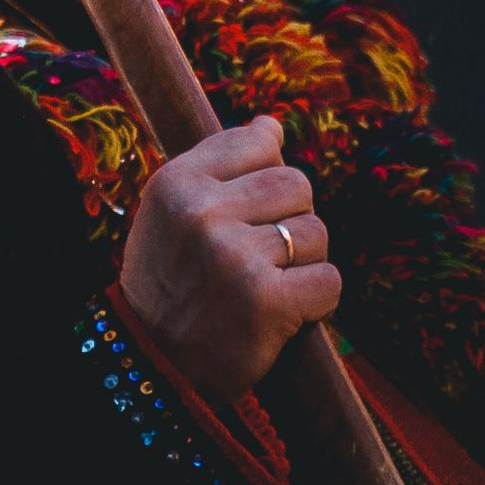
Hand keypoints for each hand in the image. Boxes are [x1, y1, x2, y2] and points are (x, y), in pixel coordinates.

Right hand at [118, 115, 339, 398]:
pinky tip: (284, 311)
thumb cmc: (171, 278)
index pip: (258, 143)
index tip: (244, 211)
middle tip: (259, 256)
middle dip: (290, 219)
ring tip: (265, 284)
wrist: (155, 360)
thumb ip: (220, 165)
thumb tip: (272, 123)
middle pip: (297, 185)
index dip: (264, 179)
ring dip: (303, 262)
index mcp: (175, 181)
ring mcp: (233, 255)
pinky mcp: (266, 300)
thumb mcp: (172, 211)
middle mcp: (202, 212)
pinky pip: (330, 281)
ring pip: (316, 232)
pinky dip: (317, 300)